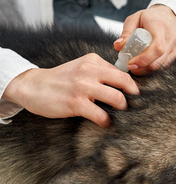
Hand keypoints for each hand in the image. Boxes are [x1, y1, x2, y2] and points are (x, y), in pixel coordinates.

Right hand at [2, 53, 139, 127]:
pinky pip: (101, 115)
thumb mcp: (80, 67)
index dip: (132, 85)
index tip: (135, 95)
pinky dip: (107, 122)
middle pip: (125, 82)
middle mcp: (89, 71)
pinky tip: (105, 123)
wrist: (33, 86)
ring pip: (117, 98)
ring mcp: (83, 87)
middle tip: (133, 105)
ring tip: (120, 114)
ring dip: (122, 109)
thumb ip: (99, 72)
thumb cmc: (60, 80)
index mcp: (92, 61)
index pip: (122, 72)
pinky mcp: (76, 103)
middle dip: (134, 96)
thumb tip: (123, 84)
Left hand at [114, 5, 175, 74]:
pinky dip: (152, 67)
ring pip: (161, 66)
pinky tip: (145, 63)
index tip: (130, 63)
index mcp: (160, 27)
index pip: (157, 48)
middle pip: (158, 61)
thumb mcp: (134, 19)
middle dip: (142, 68)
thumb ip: (126, 32)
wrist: (168, 16)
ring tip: (136, 63)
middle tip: (130, 66)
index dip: (143, 59)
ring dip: (146, 69)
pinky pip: (164, 66)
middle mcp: (171, 38)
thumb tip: (118, 46)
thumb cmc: (150, 18)